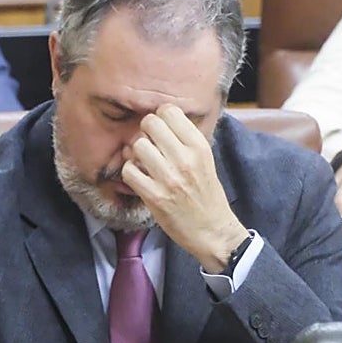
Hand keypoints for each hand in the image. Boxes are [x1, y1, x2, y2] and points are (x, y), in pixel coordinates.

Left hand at [120, 105, 247, 272]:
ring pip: (137, 145)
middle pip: (150, 123)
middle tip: (150, 144)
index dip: (160, 117)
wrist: (212, 231)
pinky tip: (140, 178)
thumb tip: (157, 120)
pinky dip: (130, 173)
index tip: (160, 130)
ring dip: (136, 154)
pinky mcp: (155, 196)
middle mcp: (185, 159)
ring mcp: (169, 178)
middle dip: (145, 131)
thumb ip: (184, 140)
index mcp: (199, 147)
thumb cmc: (206, 194)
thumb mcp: (204, 160)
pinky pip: (129, 171)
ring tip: (144, 163)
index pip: (170, 111)